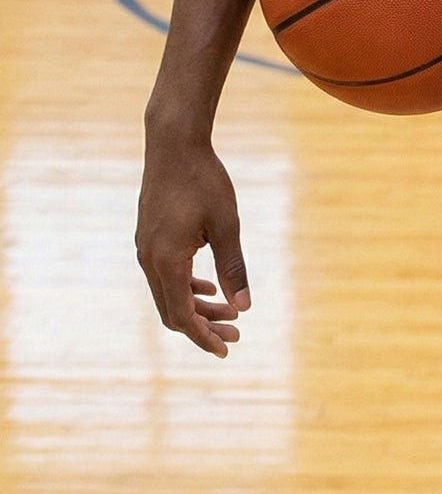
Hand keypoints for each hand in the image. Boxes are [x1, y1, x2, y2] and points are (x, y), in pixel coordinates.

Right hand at [136, 135, 249, 357]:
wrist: (174, 145)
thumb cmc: (204, 181)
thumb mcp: (227, 225)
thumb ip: (233, 268)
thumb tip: (243, 307)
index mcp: (167, 261)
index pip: (182, 316)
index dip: (203, 337)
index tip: (227, 349)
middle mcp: (149, 260)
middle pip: (173, 310)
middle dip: (203, 327)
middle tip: (236, 334)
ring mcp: (146, 249)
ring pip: (168, 293)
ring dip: (196, 307)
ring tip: (229, 313)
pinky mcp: (149, 238)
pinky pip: (165, 275)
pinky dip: (186, 287)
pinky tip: (208, 287)